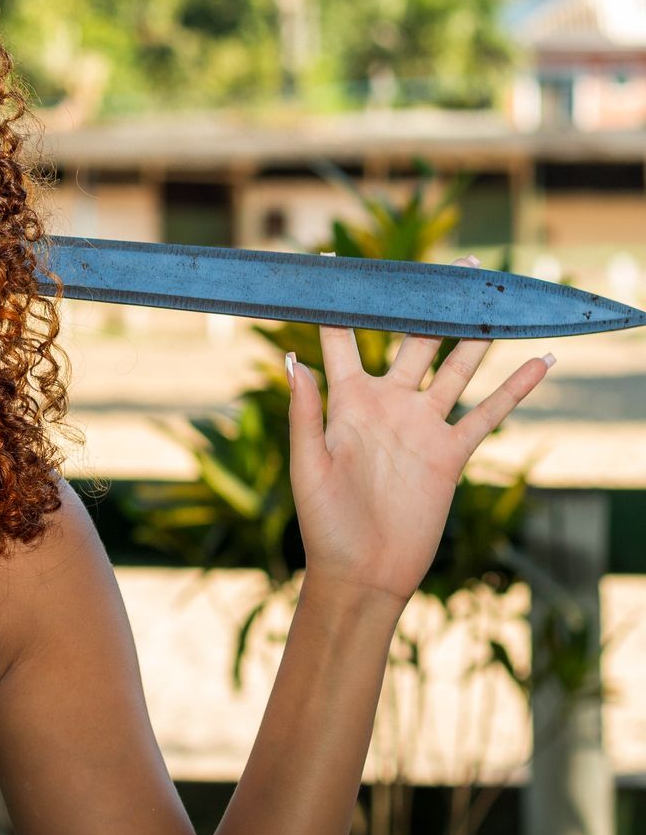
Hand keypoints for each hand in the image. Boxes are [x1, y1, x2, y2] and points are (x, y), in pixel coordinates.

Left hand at [285, 254, 554, 611]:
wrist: (361, 572)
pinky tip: (540, 359)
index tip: (330, 262)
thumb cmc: (323, 522)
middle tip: (453, 263)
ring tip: (495, 296)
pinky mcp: (451, 453)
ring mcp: (423, 425)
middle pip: (413, 340)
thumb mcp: (307, 465)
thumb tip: (294, 359)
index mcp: (346, 402)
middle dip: (429, 302)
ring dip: (476, 333)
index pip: (340, 339)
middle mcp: (388, 404)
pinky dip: (516, 387)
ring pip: (457, 367)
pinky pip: (489, 413)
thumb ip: (306, 413)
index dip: (336, 303)